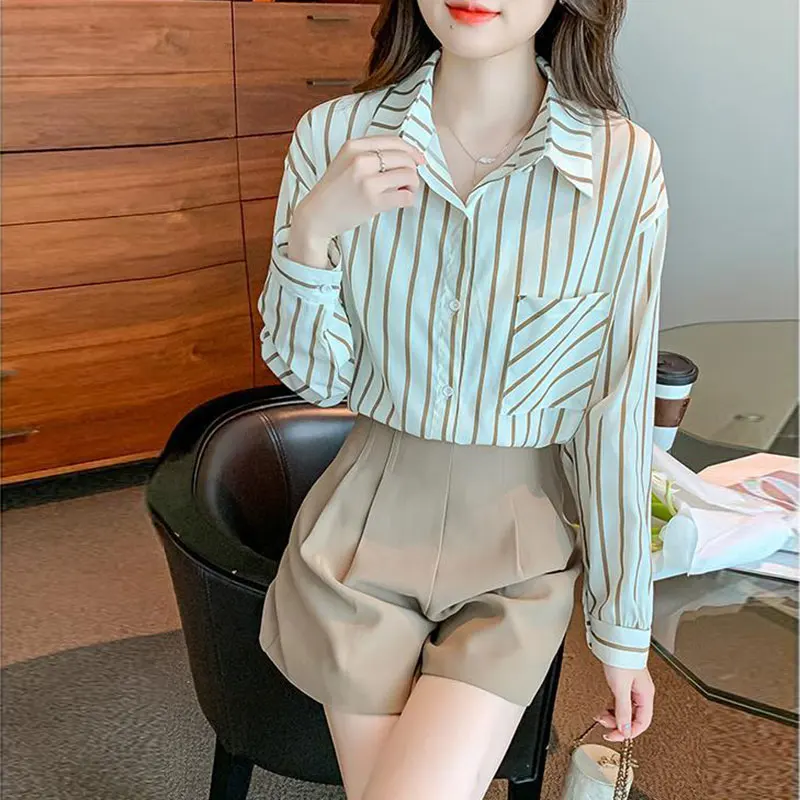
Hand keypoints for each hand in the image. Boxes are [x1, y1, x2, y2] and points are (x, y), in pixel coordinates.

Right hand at [289, 136, 424, 267]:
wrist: (316, 215)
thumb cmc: (334, 190)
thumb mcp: (346, 161)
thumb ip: (370, 154)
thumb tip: (407, 157)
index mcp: (354, 146)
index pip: (394, 141)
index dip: (412, 151)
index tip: (419, 160)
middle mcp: (361, 160)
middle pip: (405, 158)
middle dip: (412, 170)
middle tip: (408, 182)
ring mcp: (367, 181)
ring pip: (409, 176)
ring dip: (412, 185)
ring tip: (404, 191)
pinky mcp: (373, 201)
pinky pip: (405, 196)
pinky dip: (409, 199)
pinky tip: (401, 201)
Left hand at [595, 665, 654, 740]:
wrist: (615, 641)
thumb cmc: (621, 658)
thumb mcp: (620, 687)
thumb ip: (622, 710)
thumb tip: (624, 729)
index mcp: (646, 695)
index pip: (642, 723)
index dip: (628, 732)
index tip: (614, 736)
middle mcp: (642, 693)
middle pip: (633, 718)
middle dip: (618, 724)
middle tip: (604, 724)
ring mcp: (634, 688)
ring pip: (626, 710)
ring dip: (613, 716)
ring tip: (601, 715)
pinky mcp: (625, 683)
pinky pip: (620, 702)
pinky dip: (612, 707)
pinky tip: (604, 708)